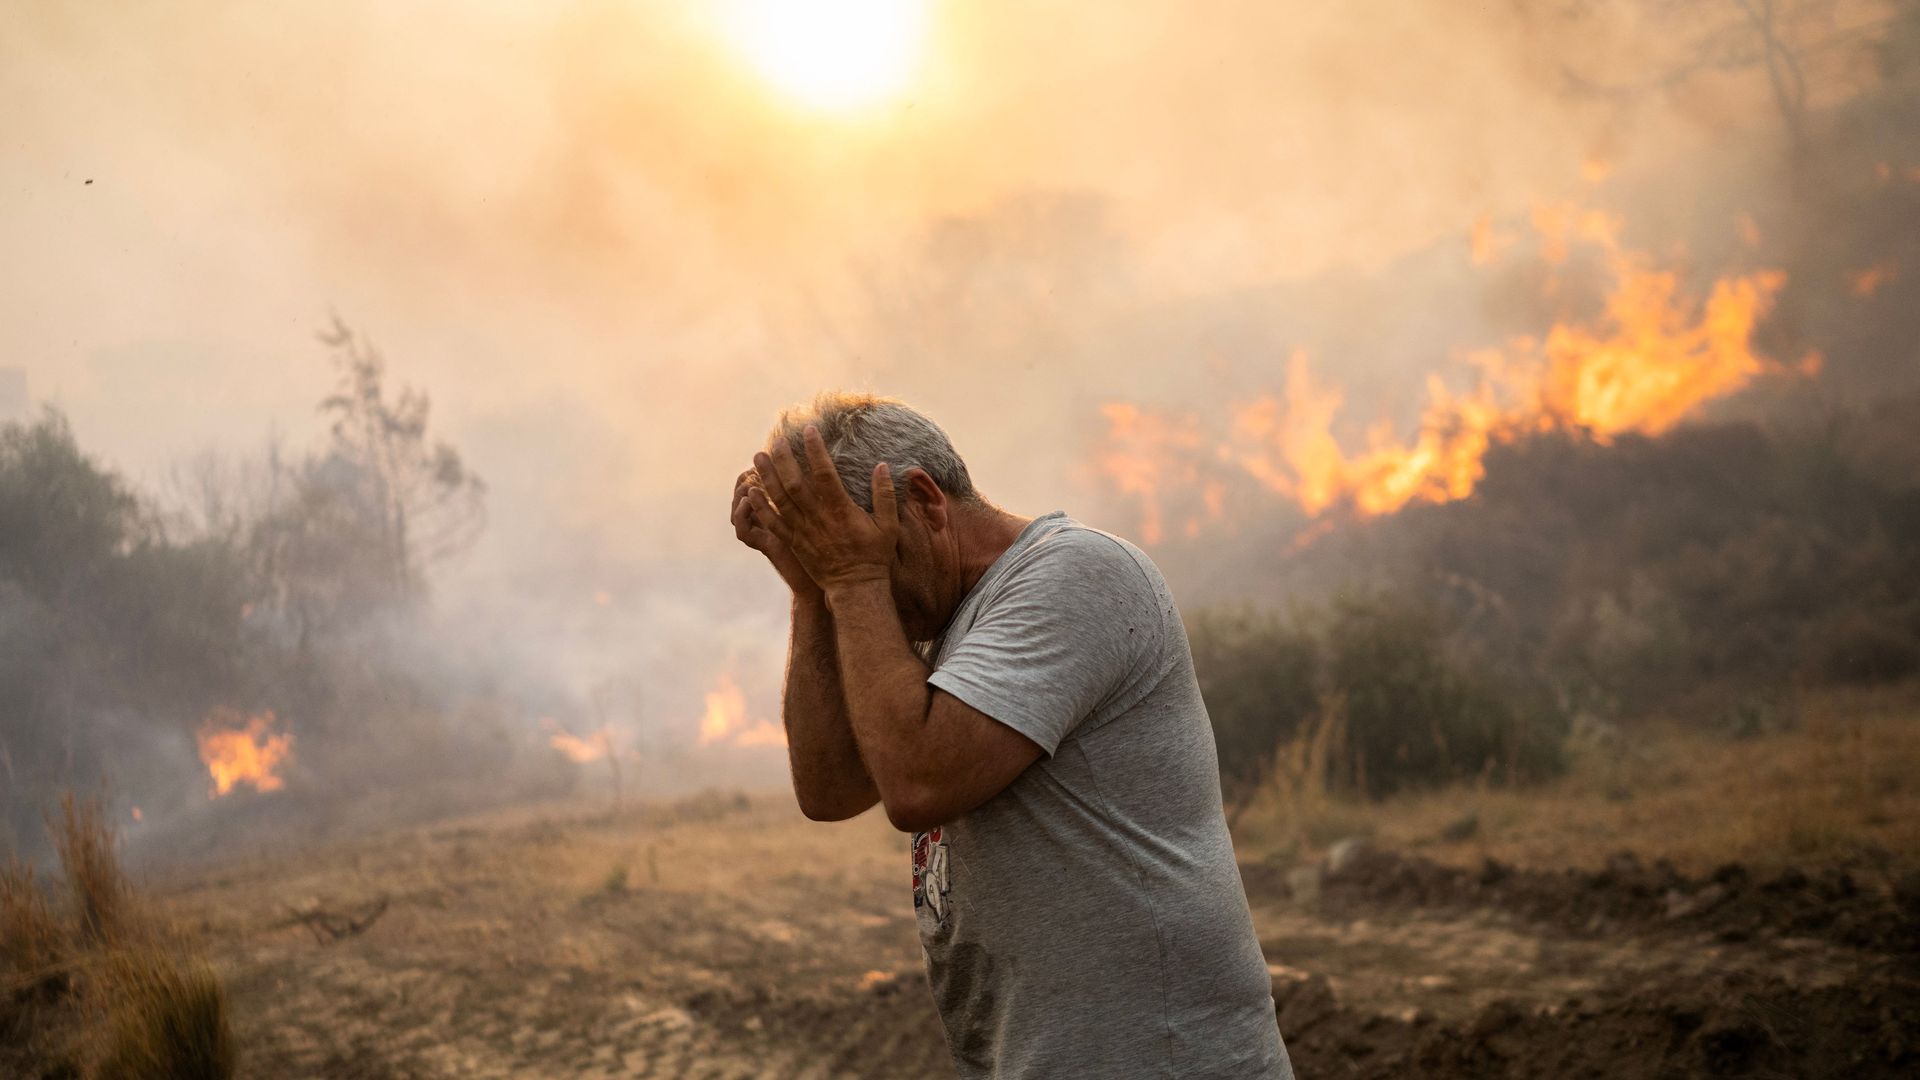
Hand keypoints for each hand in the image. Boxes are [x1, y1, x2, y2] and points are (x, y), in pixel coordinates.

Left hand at [747, 425, 898, 593]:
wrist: (855, 588)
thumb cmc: (875, 555)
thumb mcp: (888, 525)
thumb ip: (885, 495)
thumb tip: (882, 466)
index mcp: (841, 511)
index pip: (825, 474)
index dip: (815, 451)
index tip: (809, 431)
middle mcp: (819, 519)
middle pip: (795, 484)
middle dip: (784, 460)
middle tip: (777, 440)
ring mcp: (803, 532)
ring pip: (780, 500)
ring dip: (767, 477)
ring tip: (758, 457)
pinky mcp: (794, 543)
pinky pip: (773, 523)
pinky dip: (760, 506)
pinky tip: (751, 491)